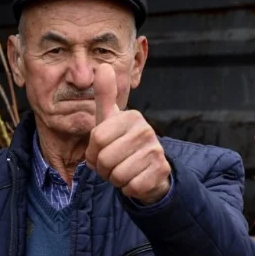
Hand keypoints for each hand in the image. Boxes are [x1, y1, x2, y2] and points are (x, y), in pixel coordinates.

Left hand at [85, 64, 171, 204]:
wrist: (150, 169)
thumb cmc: (123, 143)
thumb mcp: (110, 119)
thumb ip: (105, 95)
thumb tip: (103, 67)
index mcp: (131, 116)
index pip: (96, 139)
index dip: (93, 152)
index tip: (102, 150)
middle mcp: (146, 129)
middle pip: (105, 159)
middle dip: (104, 168)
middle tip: (113, 163)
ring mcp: (156, 150)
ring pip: (117, 175)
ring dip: (116, 179)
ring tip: (124, 170)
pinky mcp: (161, 171)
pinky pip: (131, 187)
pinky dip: (129, 188)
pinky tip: (136, 179)